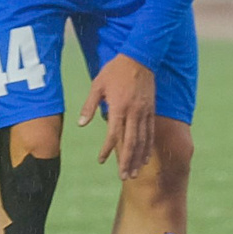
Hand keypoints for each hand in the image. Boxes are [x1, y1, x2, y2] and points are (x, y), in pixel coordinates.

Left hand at [81, 53, 157, 178]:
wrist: (140, 57)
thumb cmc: (115, 70)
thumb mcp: (97, 85)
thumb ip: (90, 106)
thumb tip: (81, 124)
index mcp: (119, 107)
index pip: (113, 134)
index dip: (107, 149)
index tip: (101, 161)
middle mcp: (133, 112)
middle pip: (131, 142)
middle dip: (127, 161)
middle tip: (123, 176)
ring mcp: (144, 112)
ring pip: (142, 140)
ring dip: (138, 158)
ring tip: (133, 173)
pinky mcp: (151, 110)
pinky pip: (150, 133)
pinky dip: (148, 147)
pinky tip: (144, 158)